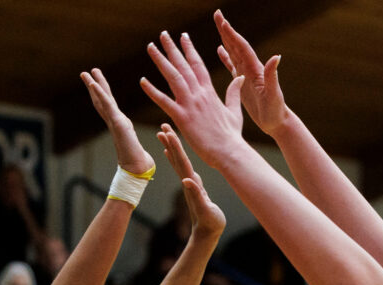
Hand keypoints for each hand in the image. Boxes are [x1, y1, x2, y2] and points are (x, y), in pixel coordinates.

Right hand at [81, 68, 154, 175]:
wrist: (138, 169)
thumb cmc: (140, 164)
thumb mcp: (139, 149)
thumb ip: (138, 147)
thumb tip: (144, 152)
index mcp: (121, 125)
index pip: (109, 106)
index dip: (102, 94)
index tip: (97, 83)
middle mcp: (115, 122)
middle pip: (102, 100)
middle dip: (95, 86)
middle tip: (87, 72)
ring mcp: (115, 121)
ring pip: (101, 100)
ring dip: (93, 85)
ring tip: (85, 73)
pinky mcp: (117, 122)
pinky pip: (107, 105)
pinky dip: (100, 93)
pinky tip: (93, 83)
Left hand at [141, 31, 246, 169]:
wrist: (229, 151)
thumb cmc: (231, 135)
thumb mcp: (234, 111)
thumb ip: (233, 93)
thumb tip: (239, 78)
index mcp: (210, 92)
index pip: (198, 65)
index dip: (190, 50)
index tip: (183, 37)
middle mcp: (199, 95)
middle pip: (183, 66)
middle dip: (172, 49)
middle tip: (162, 35)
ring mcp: (190, 105)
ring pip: (173, 77)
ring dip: (160, 61)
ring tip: (150, 47)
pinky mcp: (183, 118)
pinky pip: (164, 102)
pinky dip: (153, 91)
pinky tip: (142, 81)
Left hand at [156, 124, 224, 239]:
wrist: (207, 235)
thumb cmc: (210, 224)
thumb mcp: (205, 209)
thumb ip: (197, 195)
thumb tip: (187, 180)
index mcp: (191, 184)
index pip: (182, 161)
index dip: (175, 146)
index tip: (167, 131)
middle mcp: (188, 183)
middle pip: (178, 159)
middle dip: (171, 142)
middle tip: (162, 126)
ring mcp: (190, 185)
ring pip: (180, 163)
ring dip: (173, 149)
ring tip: (165, 136)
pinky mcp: (195, 189)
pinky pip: (185, 171)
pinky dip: (180, 161)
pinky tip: (177, 156)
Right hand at [214, 10, 288, 136]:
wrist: (277, 122)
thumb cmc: (276, 111)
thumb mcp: (274, 94)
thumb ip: (273, 75)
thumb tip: (277, 56)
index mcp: (255, 70)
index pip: (242, 48)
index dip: (232, 35)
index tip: (222, 21)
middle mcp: (250, 69)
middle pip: (236, 44)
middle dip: (226, 30)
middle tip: (217, 13)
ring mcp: (246, 75)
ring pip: (233, 52)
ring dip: (225, 38)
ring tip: (218, 24)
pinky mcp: (242, 83)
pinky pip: (231, 66)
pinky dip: (225, 57)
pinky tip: (219, 49)